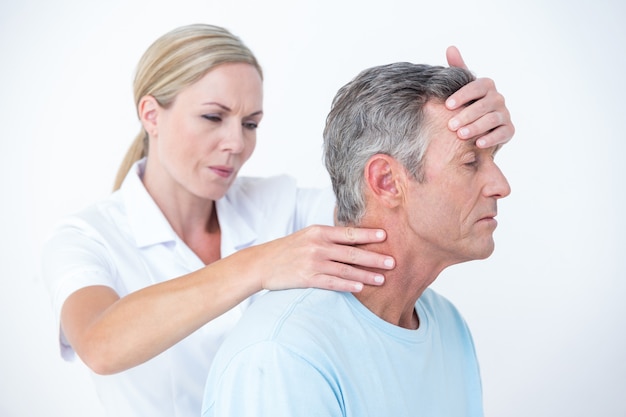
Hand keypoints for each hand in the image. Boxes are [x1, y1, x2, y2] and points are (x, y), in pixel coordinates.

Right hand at [255, 225, 394, 292]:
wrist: (261, 263)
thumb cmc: (287, 249)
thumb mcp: (307, 236)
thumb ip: (328, 238)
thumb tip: (353, 239)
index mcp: (319, 232)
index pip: (349, 233)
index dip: (368, 234)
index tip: (386, 235)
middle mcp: (317, 246)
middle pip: (352, 252)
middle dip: (374, 257)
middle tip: (393, 262)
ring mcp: (313, 262)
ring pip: (345, 269)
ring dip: (366, 275)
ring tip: (382, 279)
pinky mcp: (307, 278)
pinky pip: (332, 282)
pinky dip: (347, 285)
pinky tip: (360, 288)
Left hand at [445, 45, 514, 147]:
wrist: (478, 127)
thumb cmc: (467, 104)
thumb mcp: (462, 87)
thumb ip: (458, 69)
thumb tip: (451, 47)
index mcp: (486, 86)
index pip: (477, 87)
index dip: (462, 95)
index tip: (447, 105)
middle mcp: (498, 98)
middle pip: (483, 105)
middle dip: (466, 115)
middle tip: (451, 125)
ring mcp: (504, 114)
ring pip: (492, 119)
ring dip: (476, 127)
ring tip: (461, 135)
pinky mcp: (509, 130)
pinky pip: (502, 133)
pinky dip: (490, 138)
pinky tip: (478, 143)